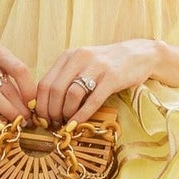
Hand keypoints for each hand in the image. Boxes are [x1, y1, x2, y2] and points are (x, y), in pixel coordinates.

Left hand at [35, 39, 162, 122]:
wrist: (138, 54)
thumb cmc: (106, 64)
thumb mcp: (82, 65)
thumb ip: (65, 78)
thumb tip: (46, 104)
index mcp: (68, 56)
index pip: (45, 83)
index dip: (40, 105)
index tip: (42, 119)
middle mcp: (80, 58)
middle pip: (55, 90)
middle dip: (51, 112)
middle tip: (54, 124)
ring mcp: (97, 67)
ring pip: (71, 95)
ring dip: (66, 114)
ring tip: (66, 123)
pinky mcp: (113, 77)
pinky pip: (93, 100)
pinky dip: (82, 115)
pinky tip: (77, 124)